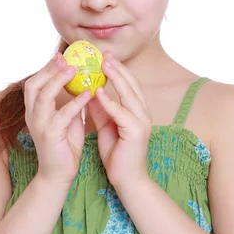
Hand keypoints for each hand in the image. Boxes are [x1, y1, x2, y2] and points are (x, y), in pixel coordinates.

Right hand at [24, 53, 91, 186]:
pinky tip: (87, 94)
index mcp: (34, 111)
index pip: (35, 83)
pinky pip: (62, 114)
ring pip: (43, 96)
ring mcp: (39, 125)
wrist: (57, 175)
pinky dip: (75, 103)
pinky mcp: (50, 135)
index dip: (46, 68)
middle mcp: (32, 115)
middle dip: (48, 69)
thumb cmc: (64, 148)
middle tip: (65, 58)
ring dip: (58, 80)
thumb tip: (81, 88)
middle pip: (33, 84)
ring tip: (74, 70)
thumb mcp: (66, 121)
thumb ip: (69, 106)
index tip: (60, 55)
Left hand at [87, 50, 151, 188]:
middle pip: (131, 85)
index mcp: (137, 111)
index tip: (105, 56)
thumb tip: (90, 92)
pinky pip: (121, 113)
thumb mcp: (106, 125)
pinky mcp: (136, 132)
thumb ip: (101, 109)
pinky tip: (98, 92)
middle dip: (118, 68)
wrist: (127, 179)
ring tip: (104, 65)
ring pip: (129, 95)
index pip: (129, 84)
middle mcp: (143, 113)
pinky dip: (110, 102)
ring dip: (116, 79)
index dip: (118, 69)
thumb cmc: (117, 153)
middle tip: (104, 54)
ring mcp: (142, 122)